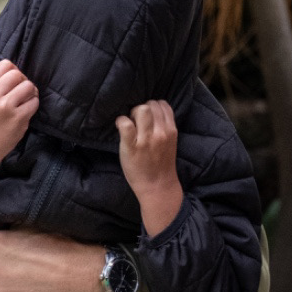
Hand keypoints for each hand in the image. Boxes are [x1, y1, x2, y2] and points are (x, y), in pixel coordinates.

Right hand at [0, 60, 38, 159]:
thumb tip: (19, 72)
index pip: (5, 64)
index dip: (13, 71)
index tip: (13, 82)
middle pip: (18, 74)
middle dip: (23, 81)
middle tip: (21, 92)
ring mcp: (6, 107)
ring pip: (28, 86)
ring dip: (30, 93)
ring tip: (24, 101)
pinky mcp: (18, 118)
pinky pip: (34, 102)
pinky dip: (33, 105)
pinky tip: (25, 111)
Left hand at [116, 100, 182, 236]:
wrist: (157, 186)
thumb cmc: (161, 164)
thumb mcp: (169, 142)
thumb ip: (163, 127)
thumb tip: (150, 112)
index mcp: (171, 130)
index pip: (163, 105)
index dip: (153, 107)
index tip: (148, 118)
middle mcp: (160, 132)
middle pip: (150, 105)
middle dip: (142, 109)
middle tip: (137, 121)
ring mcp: (146, 139)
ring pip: (140, 110)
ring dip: (132, 114)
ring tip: (131, 125)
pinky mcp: (131, 146)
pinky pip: (125, 124)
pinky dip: (121, 121)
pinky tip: (120, 127)